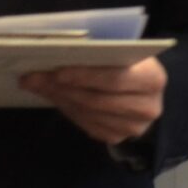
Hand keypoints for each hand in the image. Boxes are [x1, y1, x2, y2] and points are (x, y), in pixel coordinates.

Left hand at [21, 56, 168, 145]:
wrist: (143, 88)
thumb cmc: (128, 61)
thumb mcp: (120, 50)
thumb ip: (97, 51)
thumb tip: (55, 52)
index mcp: (153, 78)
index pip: (114, 79)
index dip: (84, 76)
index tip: (57, 72)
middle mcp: (148, 107)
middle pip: (97, 100)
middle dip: (62, 88)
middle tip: (34, 78)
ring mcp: (134, 127)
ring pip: (88, 114)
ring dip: (60, 99)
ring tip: (38, 85)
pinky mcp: (118, 137)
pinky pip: (86, 125)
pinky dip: (67, 110)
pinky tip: (54, 97)